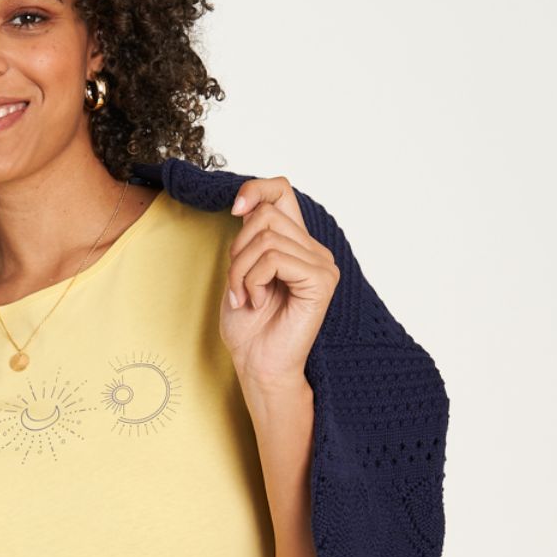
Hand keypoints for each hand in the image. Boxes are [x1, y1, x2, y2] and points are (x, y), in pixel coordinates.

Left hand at [219, 175, 339, 392]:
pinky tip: (256, 302)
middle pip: (267, 215)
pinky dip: (253, 281)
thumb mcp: (240, 271)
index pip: (282, 190)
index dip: (255, 190)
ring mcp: (322, 265)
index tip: (234, 209)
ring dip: (241, 271)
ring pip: (266, 238)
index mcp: (297, 245)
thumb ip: (250, 237)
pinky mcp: (321, 282)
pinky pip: (275, 259)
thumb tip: (246, 203)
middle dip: (238, 249)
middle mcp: (315, 251)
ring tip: (244, 298)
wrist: (258, 367)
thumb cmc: (249, 327)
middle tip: (237, 283)